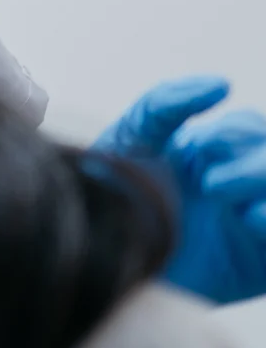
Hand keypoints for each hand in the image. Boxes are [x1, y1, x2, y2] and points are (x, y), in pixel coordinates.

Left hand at [95, 76, 265, 303]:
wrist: (98, 254)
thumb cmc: (111, 193)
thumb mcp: (131, 139)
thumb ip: (165, 103)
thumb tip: (221, 84)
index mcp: (213, 154)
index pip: (248, 129)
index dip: (229, 136)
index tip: (197, 149)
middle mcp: (239, 184)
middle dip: (250, 163)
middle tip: (210, 181)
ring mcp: (253, 223)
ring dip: (260, 181)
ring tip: (225, 199)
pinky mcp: (260, 263)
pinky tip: (252, 220)